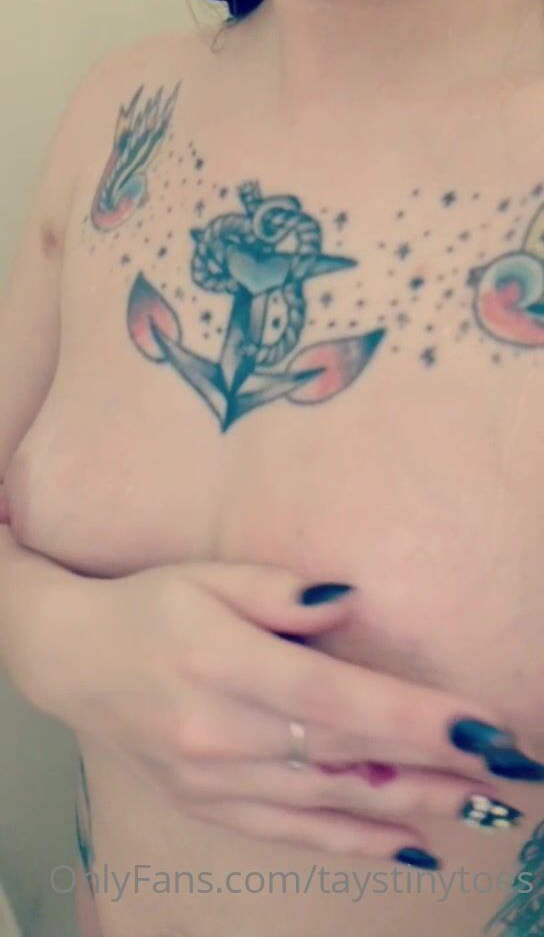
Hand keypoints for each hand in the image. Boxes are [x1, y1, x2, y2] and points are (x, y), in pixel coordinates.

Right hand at [27, 562, 530, 861]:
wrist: (74, 661)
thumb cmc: (149, 606)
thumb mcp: (208, 576)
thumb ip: (280, 591)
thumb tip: (349, 603)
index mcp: (225, 662)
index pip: (337, 697)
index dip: (413, 715)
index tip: (480, 726)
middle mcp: (222, 731)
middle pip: (348, 755)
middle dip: (437, 763)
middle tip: (508, 771)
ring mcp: (216, 778)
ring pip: (331, 801)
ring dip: (413, 805)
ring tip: (481, 808)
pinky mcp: (211, 804)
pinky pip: (295, 831)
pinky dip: (355, 841)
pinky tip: (411, 844)